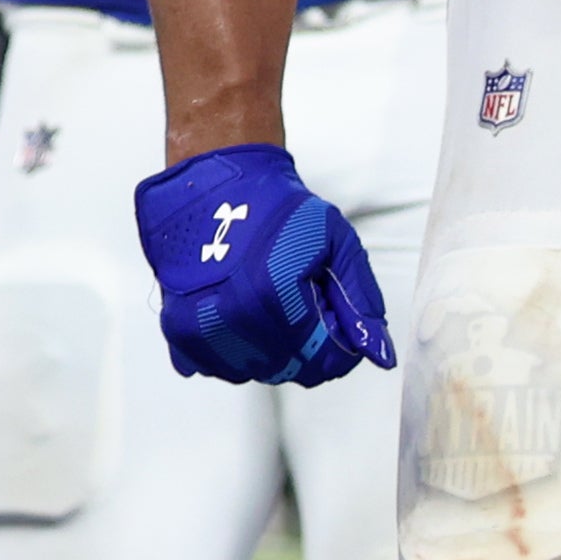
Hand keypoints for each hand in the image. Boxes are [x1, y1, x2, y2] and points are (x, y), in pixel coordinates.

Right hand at [136, 144, 395, 386]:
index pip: (326, 362)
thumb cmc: (278, 209)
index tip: (334, 311)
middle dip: (308, 342)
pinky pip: (221, 367)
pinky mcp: (179, 334)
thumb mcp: (337, 241)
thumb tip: (381, 356)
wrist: (216, 187)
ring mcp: (200, 331)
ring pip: (258, 372)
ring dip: (273, 348)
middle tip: (302, 298)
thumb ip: (361, 301)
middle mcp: (232, 320)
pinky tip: (241, 312)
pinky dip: (237, 349)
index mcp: (275, 296)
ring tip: (270, 300)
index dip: (341, 341)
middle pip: (292, 370)